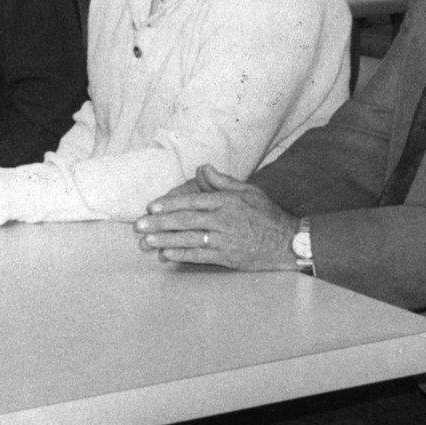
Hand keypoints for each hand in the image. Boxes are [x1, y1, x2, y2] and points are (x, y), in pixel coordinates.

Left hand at [133, 164, 297, 270]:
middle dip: (160, 223)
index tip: (151, 206)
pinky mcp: (227, 257)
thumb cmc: (266, 214)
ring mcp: (225, 240)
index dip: (170, 204)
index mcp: (226, 201)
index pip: (192, 201)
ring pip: (189, 239)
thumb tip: (202, 167)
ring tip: (146, 241)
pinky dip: (182, 255)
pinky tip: (166, 254)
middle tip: (139, 225)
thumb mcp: (248, 190)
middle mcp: (223, 220)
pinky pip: (201, 256)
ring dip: (165, 239)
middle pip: (186, 220)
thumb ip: (222, 181)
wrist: (287, 241)